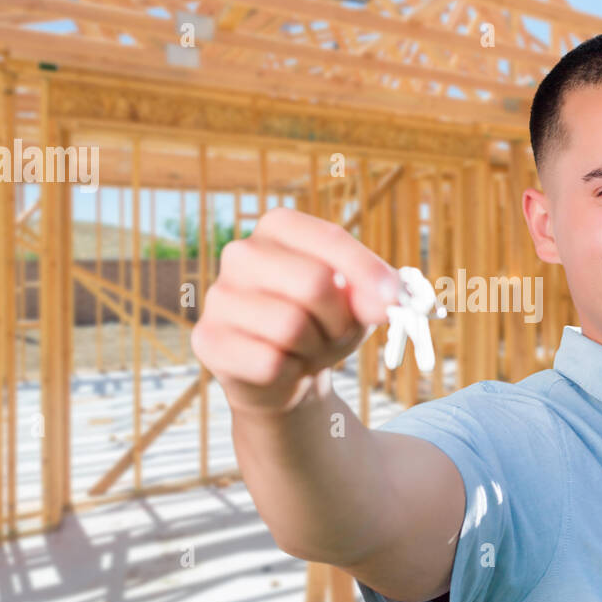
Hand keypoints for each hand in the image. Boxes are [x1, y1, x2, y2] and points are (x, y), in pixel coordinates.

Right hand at [190, 208, 400, 415]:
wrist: (283, 375)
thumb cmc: (323, 324)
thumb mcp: (359, 305)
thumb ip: (376, 295)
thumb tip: (388, 300)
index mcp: (278, 227)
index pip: (330, 238)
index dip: (367, 271)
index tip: (394, 300)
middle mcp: (240, 253)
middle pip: (314, 283)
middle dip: (340, 319)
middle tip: (337, 333)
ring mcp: (218, 296)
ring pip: (290, 326)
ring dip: (315, 348)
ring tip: (306, 348)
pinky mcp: (207, 340)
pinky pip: (268, 362)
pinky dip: (289, 373)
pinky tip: (281, 367)